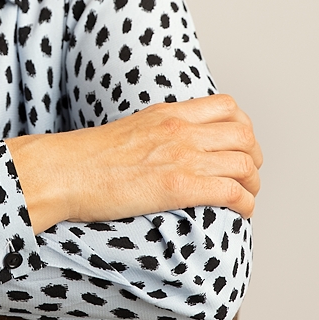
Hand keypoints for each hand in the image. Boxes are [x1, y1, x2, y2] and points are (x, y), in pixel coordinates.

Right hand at [7, 94, 261, 232]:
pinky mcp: (178, 187)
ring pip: (244, 163)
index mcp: (169, 113)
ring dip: (253, 183)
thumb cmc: (86, 158)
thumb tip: (170, 146)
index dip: (245, 128)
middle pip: (244, 134)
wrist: (62, 171)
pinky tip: (242, 212)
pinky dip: (245, 203)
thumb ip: (157, 131)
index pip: (228, 107)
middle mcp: (180, 130)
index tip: (242, 146)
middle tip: (250, 175)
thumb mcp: (130, 129)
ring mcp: (181, 157)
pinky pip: (231, 192)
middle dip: (255, 156)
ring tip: (248, 197)